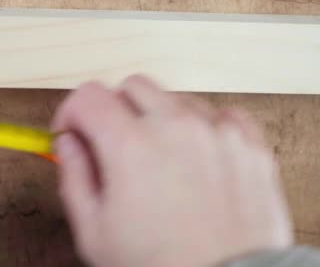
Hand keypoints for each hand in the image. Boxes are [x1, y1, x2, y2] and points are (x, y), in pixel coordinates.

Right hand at [52, 76, 292, 266]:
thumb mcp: (96, 232)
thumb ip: (75, 176)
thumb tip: (69, 143)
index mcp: (131, 146)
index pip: (89, 95)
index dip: (73, 112)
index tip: (76, 130)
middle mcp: (176, 127)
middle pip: (132, 86)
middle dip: (115, 109)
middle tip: (116, 144)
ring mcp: (217, 131)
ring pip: (177, 97)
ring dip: (161, 117)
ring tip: (162, 159)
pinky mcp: (249, 143)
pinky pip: (221, 113)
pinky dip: (205, 127)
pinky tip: (198, 155)